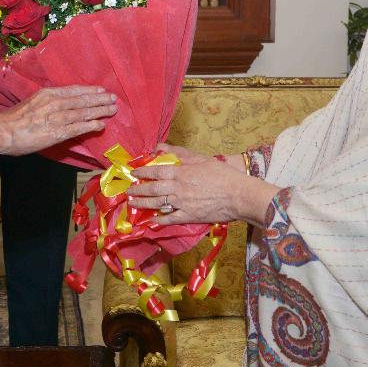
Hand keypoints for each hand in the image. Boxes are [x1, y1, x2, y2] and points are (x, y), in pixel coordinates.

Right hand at [0, 85, 116, 155]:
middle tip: (113, 98)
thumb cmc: (15, 118)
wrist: (3, 131)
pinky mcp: (57, 133)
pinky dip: (91, 125)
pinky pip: (78, 128)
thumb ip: (49, 101)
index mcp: (48, 94)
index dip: (90, 90)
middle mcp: (55, 103)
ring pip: (84, 112)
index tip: (101, 90)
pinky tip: (101, 125)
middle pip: (82, 100)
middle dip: (100, 99)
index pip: (74, 90)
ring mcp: (57, 118)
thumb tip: (63, 103)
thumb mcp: (33, 102)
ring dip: (100, 111)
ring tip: (112, 110)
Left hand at [129, 143, 277, 226]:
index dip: (143, 172)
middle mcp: (178, 188)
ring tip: (134, 203)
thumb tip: (160, 146)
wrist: (239, 195)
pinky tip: (151, 220)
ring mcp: (183, 203)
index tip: (134, 173)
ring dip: (143, 204)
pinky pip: (170, 218)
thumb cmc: (223, 174)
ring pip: (158, 204)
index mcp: (181, 172)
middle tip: (129, 190)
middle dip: (139, 189)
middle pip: (153, 189)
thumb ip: (180, 152)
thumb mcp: (202, 158)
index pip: (156, 171)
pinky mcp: (189, 216)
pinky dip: (159, 219)